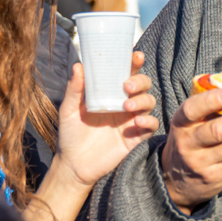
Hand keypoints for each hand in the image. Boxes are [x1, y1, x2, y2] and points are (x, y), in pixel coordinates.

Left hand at [56, 53, 158, 187]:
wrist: (73, 164)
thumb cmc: (71, 134)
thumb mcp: (69, 110)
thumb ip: (74, 89)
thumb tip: (78, 66)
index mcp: (110, 94)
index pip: (126, 73)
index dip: (134, 63)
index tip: (135, 56)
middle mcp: (124, 104)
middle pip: (144, 85)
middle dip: (140, 81)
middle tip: (126, 86)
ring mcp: (131, 120)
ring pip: (150, 102)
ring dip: (143, 100)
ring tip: (127, 106)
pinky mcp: (136, 138)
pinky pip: (151, 126)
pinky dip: (149, 121)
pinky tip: (137, 122)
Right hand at [161, 89, 221, 214]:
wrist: (175, 181)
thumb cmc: (192, 140)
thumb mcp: (190, 124)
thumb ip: (211, 109)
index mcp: (182, 122)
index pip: (192, 110)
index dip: (211, 101)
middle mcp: (189, 143)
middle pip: (219, 131)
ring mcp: (202, 162)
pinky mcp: (216, 176)